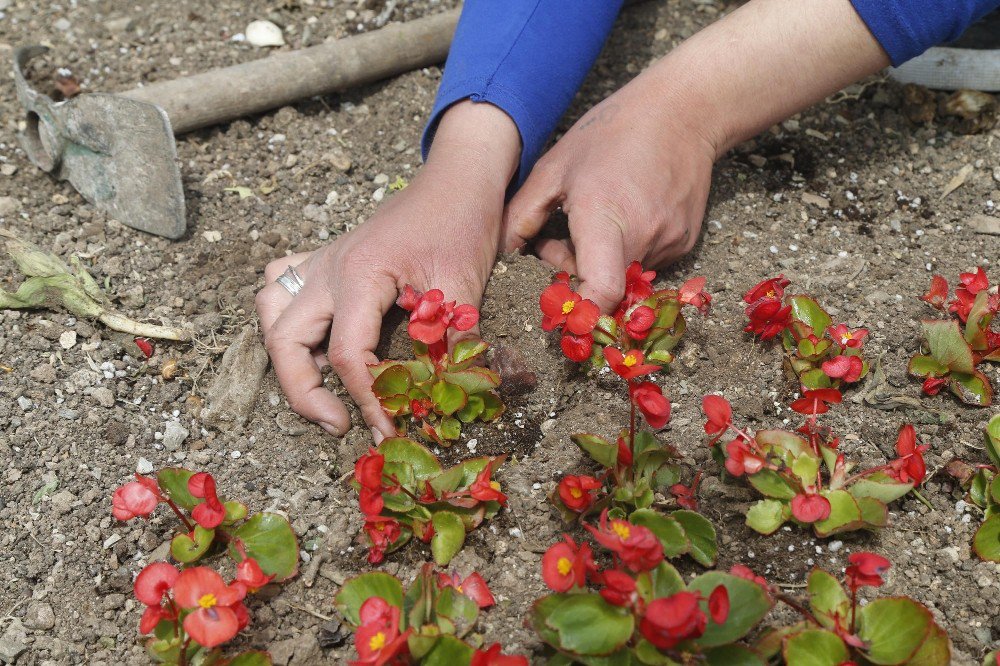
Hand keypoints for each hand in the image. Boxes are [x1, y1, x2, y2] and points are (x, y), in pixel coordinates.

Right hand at [255, 101, 520, 436]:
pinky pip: (279, 285)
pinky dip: (282, 315)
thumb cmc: (461, 226)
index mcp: (360, 274)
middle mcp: (328, 268)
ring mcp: (320, 260)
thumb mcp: (464, 289)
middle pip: (285, 340)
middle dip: (304, 392)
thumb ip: (449, 344)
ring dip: (286, 356)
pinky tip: (311, 335)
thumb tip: (442, 398)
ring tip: (321, 384)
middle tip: (339, 423)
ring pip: (270, 312)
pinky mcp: (325, 258)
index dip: (366, 400)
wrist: (457, 181)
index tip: (388, 429)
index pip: (346, 354)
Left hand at [502, 77, 714, 312]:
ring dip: (597, 263)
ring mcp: (669, 244)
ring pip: (622, 277)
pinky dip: (624, 253)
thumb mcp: (554, 167)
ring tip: (590, 221)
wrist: (683, 112)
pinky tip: (621, 217)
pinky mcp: (684, 244)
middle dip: (572, 276)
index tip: (561, 311)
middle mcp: (643, 238)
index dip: (581, 313)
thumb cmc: (611, 134)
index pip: (602, 291)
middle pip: (602, 288)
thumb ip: (521, 216)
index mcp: (605, 218)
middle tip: (555, 241)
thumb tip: (502, 254)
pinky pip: (645, 264)